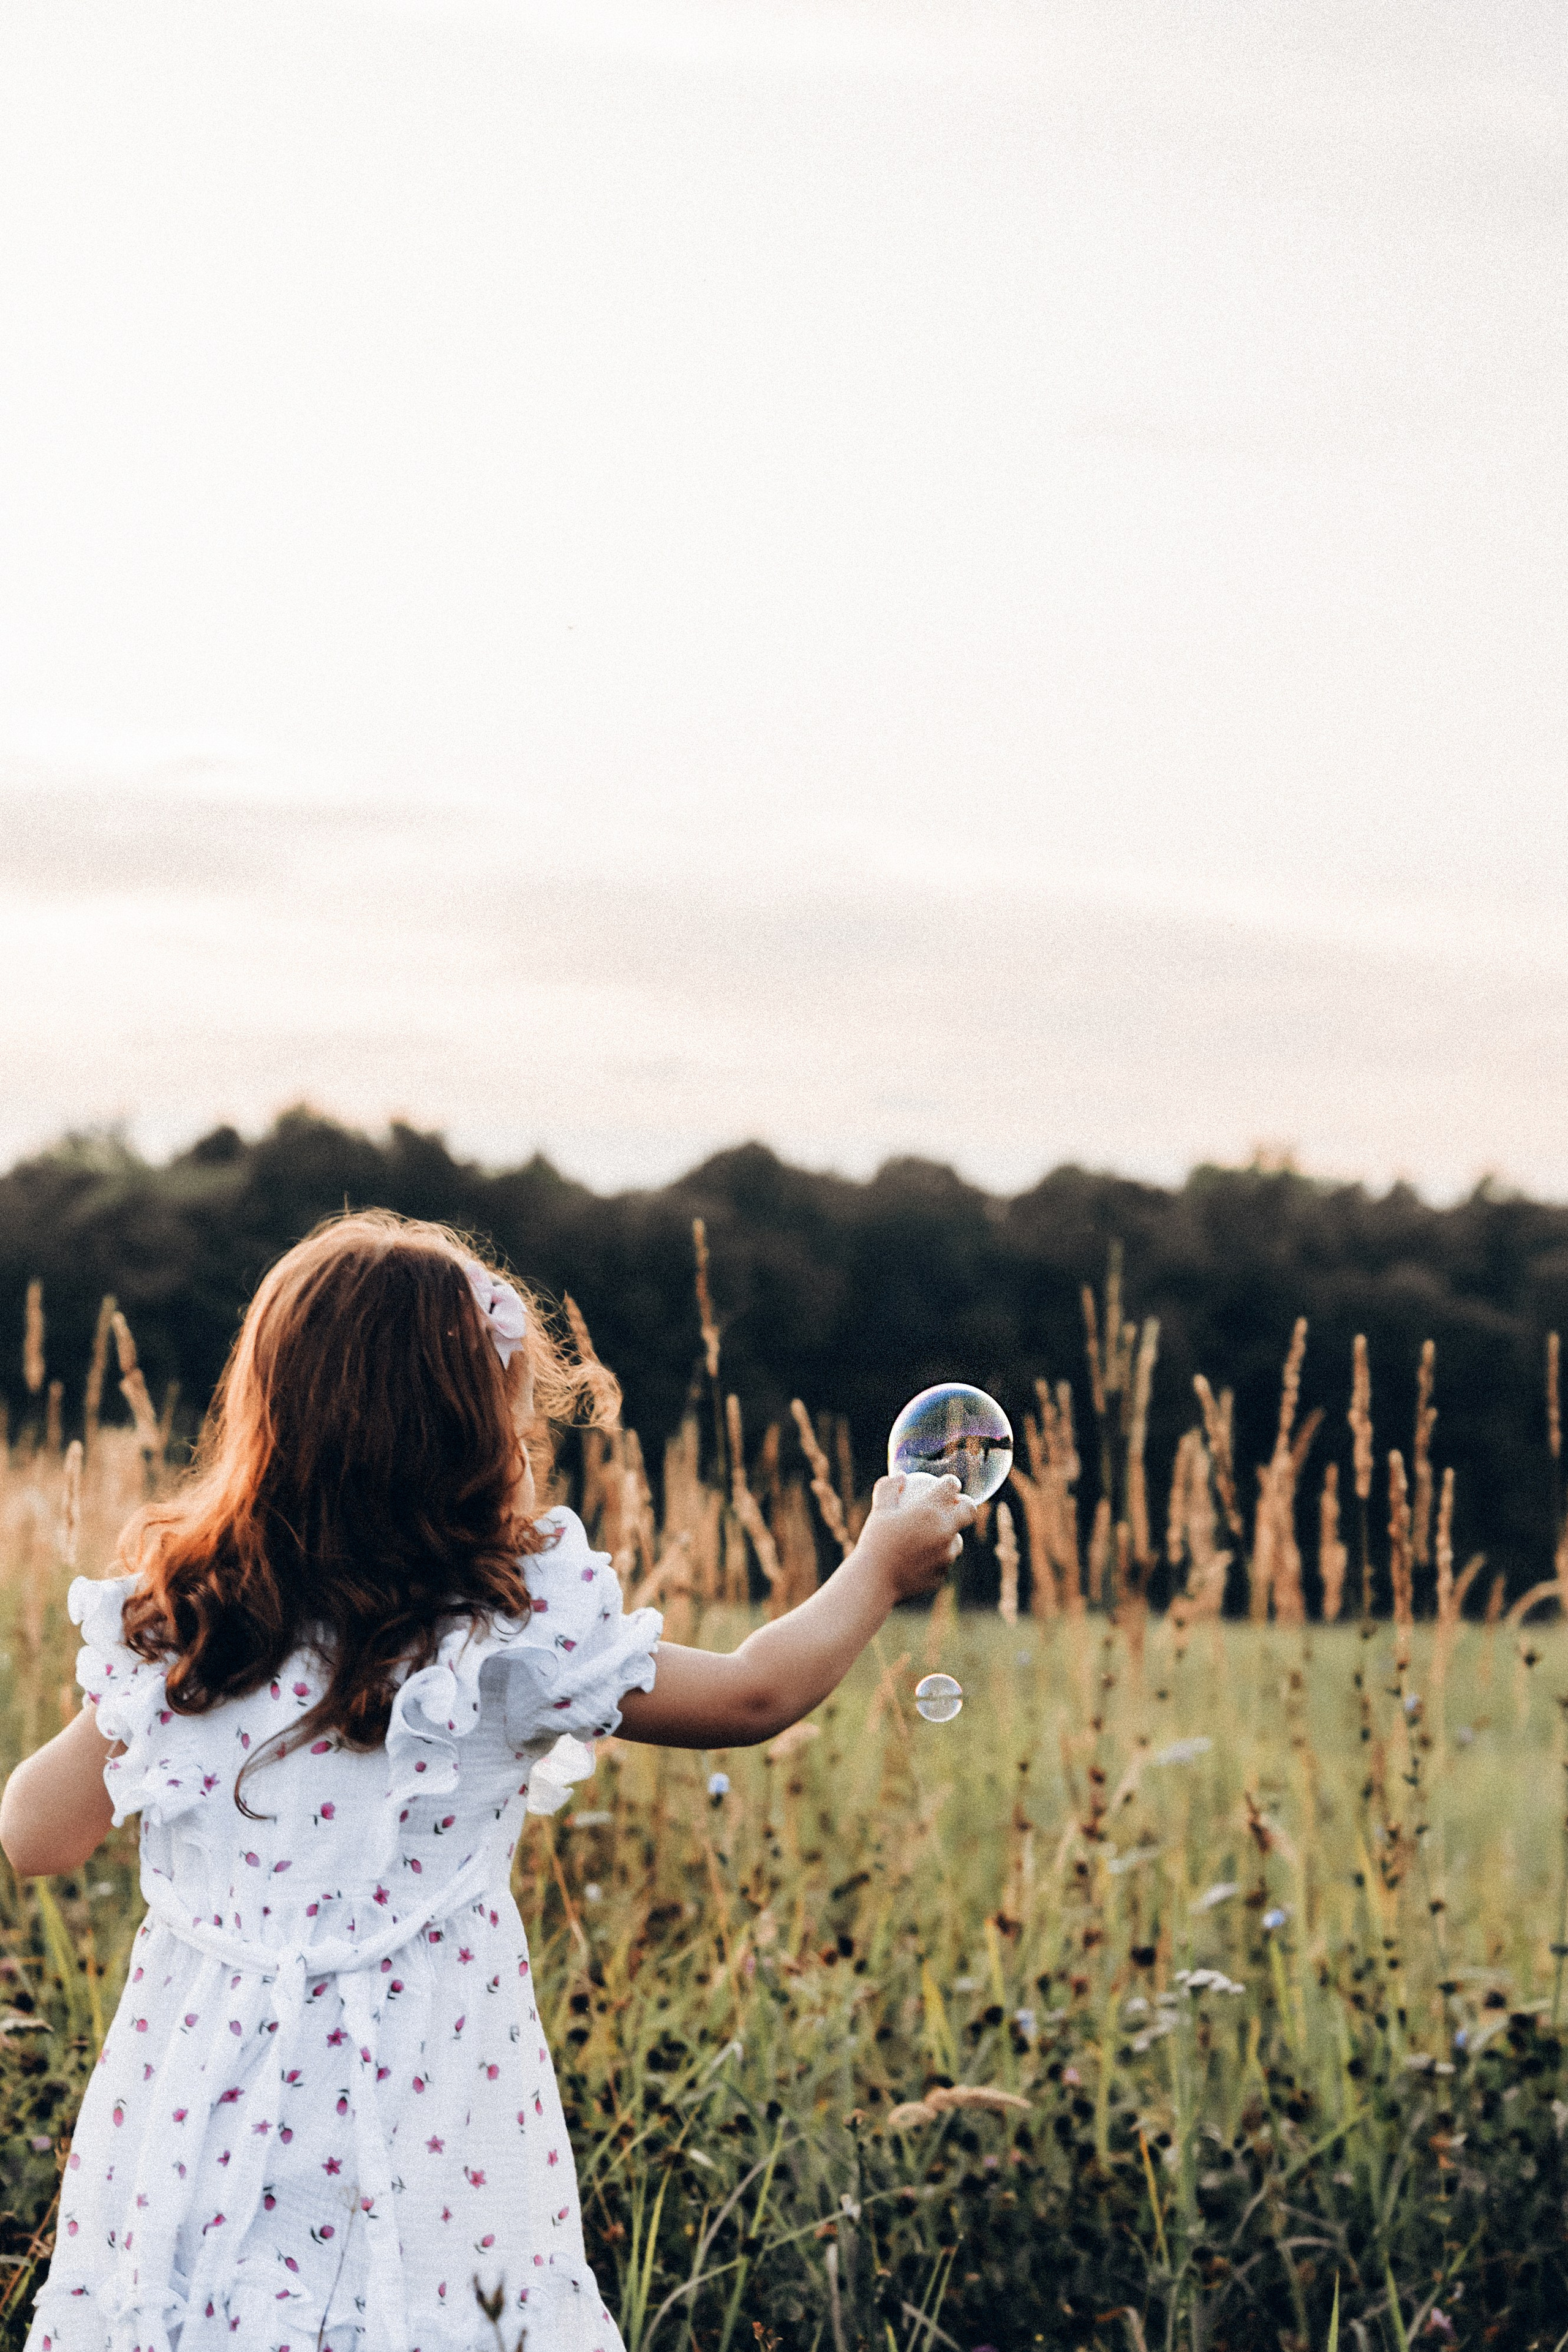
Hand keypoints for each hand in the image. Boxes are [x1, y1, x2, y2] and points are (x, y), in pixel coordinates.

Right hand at [859, 1470, 975, 1601]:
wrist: (874, 1581)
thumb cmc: (875, 1542)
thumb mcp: (878, 1510)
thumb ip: (889, 1488)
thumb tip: (900, 1476)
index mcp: (930, 1510)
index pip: (951, 1487)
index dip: (950, 1482)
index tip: (945, 1484)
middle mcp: (944, 1531)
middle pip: (969, 1511)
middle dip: (966, 1504)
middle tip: (955, 1505)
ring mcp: (946, 1555)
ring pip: (956, 1541)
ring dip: (949, 1536)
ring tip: (934, 1536)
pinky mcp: (942, 1575)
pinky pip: (943, 1562)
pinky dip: (936, 1558)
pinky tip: (922, 1559)